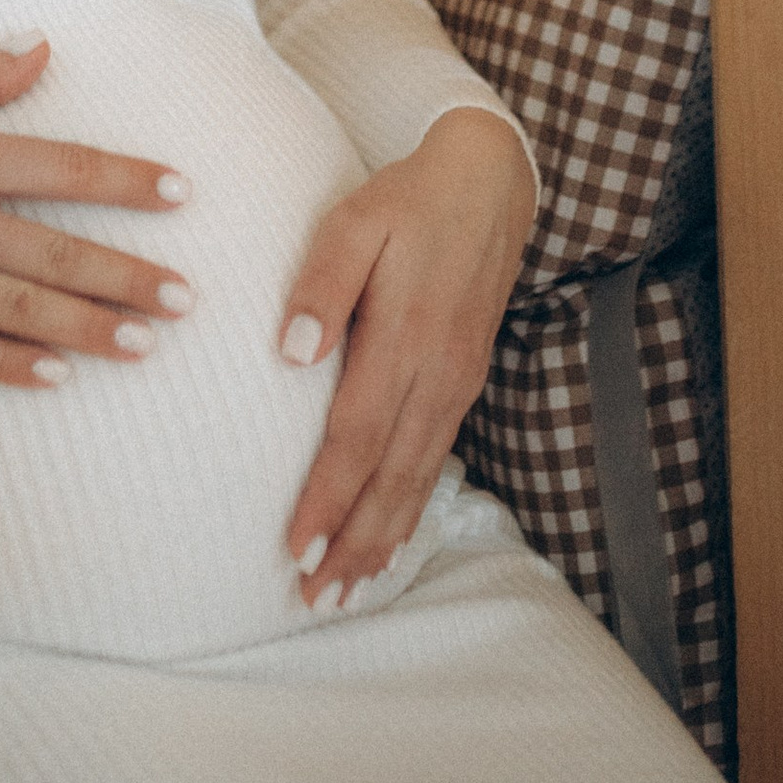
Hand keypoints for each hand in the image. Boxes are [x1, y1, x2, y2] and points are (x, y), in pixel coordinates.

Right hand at [0, 40, 194, 388]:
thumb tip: (44, 49)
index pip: (63, 168)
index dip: (126, 181)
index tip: (180, 192)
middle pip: (57, 253)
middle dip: (128, 278)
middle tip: (187, 299)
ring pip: (20, 309)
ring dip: (88, 329)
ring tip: (145, 345)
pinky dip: (8, 365)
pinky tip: (54, 377)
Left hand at [280, 105, 536, 604]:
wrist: (489, 182)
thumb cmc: (407, 199)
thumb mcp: (355, 220)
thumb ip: (324, 284)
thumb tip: (294, 352)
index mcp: (406, 335)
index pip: (359, 435)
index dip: (328, 497)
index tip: (296, 549)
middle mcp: (438, 372)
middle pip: (393, 476)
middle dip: (354, 544)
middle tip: (317, 600)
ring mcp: (458, 380)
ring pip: (419, 477)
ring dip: (383, 538)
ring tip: (348, 591)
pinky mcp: (464, 379)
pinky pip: (436, 458)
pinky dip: (412, 507)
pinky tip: (392, 538)